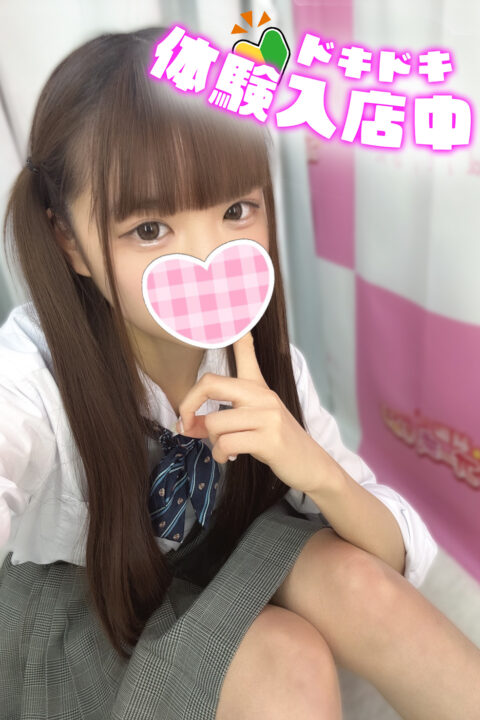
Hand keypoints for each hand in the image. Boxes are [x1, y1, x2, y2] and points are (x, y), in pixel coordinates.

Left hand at [175, 331, 332, 495]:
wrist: (311, 465)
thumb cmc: (276, 443)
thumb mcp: (251, 423)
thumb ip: (218, 419)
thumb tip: (183, 424)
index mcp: (258, 387)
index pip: (245, 353)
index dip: (235, 336)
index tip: (232, 320)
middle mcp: (263, 395)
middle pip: (210, 384)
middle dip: (188, 406)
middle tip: (185, 424)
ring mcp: (268, 416)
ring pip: (214, 422)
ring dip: (211, 442)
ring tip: (224, 448)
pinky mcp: (269, 438)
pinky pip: (226, 444)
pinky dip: (220, 455)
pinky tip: (229, 458)